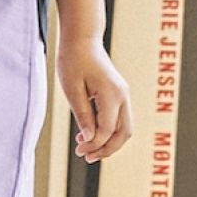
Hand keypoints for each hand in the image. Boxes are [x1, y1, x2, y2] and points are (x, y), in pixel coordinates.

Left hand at [56, 34, 132, 163]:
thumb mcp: (72, 90)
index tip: (78, 150)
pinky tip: (90, 136)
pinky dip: (109, 132)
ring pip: (125, 128)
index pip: (107, 130)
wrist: (82, 40)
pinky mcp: (119, 95)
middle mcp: (122, 96)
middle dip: (107, 149)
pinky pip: (119, 120)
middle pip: (124, 133)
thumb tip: (89, 138)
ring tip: (88, 150)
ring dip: (109, 142)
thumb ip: (82, 115)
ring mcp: (123, 95)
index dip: (94, 144)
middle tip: (86, 157)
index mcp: (111, 94)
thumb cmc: (73, 61)